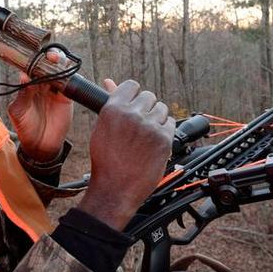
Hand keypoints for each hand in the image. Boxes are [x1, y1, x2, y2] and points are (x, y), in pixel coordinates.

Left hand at [8, 50, 73, 161]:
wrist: (41, 145)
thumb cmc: (25, 127)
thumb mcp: (19, 111)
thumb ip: (23, 94)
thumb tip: (24, 76)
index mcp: (29, 85)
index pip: (32, 67)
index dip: (35, 59)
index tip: (36, 56)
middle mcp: (42, 84)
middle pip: (48, 65)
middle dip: (50, 57)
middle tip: (51, 56)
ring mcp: (55, 90)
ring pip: (60, 71)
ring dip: (61, 63)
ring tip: (59, 61)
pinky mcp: (67, 97)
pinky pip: (70, 84)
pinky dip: (70, 77)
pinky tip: (67, 75)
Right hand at [77, 79, 174, 229]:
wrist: (115, 189)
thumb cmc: (105, 161)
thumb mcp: (101, 128)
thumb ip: (111, 104)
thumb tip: (110, 82)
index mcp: (113, 109)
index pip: (132, 86)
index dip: (133, 96)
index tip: (133, 105)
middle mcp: (132, 115)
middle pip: (149, 96)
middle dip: (145, 108)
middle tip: (138, 124)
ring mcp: (150, 126)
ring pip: (162, 109)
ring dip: (156, 119)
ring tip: (145, 135)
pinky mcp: (164, 139)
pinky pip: (171, 123)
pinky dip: (164, 131)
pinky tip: (153, 142)